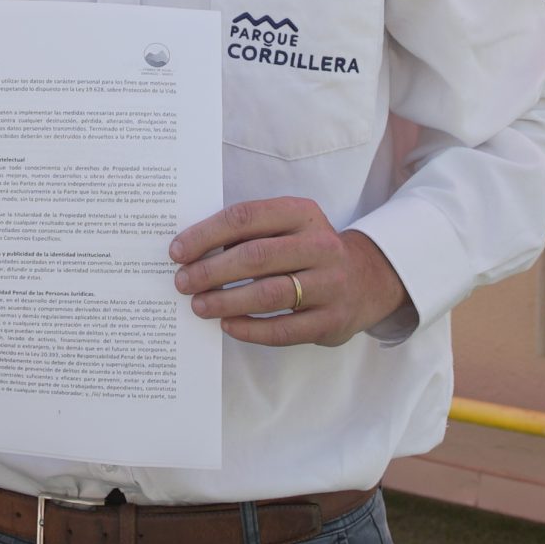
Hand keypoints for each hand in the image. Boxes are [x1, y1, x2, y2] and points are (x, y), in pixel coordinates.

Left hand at [170, 198, 411, 347]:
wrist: (367, 278)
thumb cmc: (308, 250)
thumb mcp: (288, 226)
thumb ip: (250, 232)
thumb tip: (192, 251)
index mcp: (302, 214)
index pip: (247, 217)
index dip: (207, 234)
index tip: (178, 251)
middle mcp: (320, 245)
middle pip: (256, 256)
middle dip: (211, 271)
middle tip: (183, 282)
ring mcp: (330, 284)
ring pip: (269, 294)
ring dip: (226, 301)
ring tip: (199, 306)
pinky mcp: (331, 320)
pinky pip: (284, 329)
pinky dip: (250, 329)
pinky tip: (228, 325)